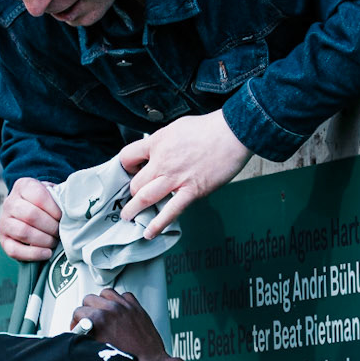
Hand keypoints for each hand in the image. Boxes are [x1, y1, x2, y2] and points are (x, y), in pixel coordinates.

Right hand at [0, 177, 60, 261]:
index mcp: (22, 186)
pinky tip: (47, 253)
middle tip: (61, 231)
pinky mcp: (3, 240)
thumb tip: (74, 209)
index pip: (38, 196)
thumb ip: (60, 197)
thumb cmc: (45, 204)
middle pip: (31, 215)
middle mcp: (9, 203)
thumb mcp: (52, 193)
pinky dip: (33, 254)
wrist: (29, 212)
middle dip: (51, 226)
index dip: (54, 209)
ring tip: (54, 241)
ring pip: (23, 232)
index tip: (63, 217)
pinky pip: (15, 250)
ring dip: (44, 240)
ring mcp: (4, 222)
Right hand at [71, 287, 178, 360]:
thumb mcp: (98, 347)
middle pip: (89, 299)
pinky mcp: (136, 307)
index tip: (77, 326)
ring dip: (101, 301)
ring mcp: (125, 306)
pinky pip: (124, 295)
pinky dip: (119, 300)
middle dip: (86, 310)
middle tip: (87, 319)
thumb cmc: (126, 358)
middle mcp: (112, 309)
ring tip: (102, 311)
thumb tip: (81, 330)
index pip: (78, 311)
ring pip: (106, 293)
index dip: (75, 321)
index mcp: (99, 319)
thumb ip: (87, 335)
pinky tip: (118, 309)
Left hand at [119, 111, 250, 238]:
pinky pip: (171, 210)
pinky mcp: (192, 190)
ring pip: (145, 197)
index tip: (132, 171)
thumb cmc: (209, 128)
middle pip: (135, 182)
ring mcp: (176, 178)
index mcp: (157, 142)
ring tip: (128, 216)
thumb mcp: (176, 127)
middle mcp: (162, 161)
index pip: (127, 157)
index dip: (127, 166)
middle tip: (133, 197)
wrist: (232, 133)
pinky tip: (149, 233)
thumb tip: (158, 150)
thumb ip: (164, 141)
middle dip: (132, 192)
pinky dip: (158, 224)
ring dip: (134, 210)